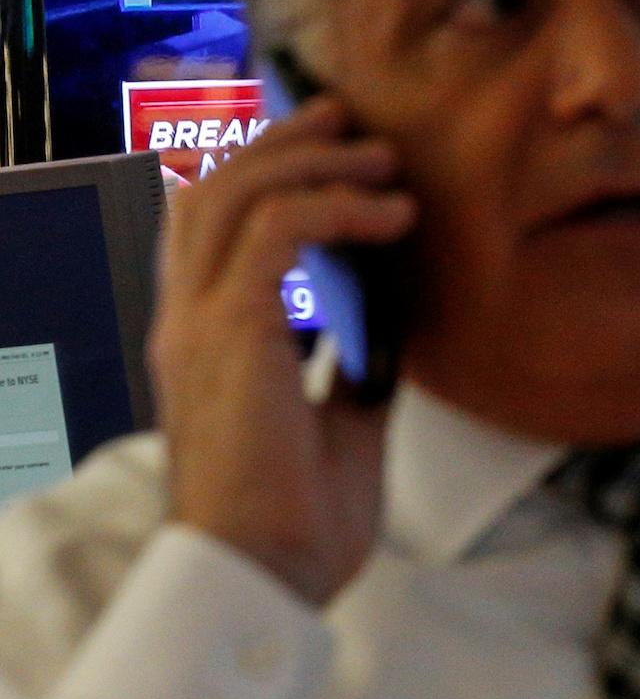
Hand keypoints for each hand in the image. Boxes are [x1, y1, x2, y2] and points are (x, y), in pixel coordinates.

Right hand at [149, 97, 415, 604]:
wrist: (271, 576)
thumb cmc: (303, 518)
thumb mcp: (341, 422)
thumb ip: (353, 366)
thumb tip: (390, 329)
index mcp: (207, 338)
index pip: (203, 220)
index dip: (251, 159)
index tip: (326, 131)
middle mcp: (189, 320)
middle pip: (213, 185)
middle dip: (286, 138)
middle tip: (355, 122)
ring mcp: (200, 324)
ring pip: (237, 191)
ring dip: (318, 162)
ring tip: (387, 167)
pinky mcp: (231, 334)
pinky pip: (275, 230)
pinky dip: (337, 206)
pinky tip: (392, 216)